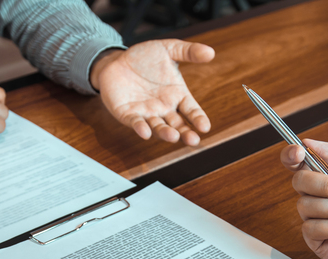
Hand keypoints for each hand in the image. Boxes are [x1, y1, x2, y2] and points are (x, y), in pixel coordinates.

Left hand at [90, 40, 213, 145]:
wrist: (116, 60)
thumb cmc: (144, 57)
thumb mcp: (169, 49)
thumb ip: (189, 52)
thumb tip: (211, 52)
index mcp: (177, 95)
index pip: (192, 111)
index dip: (198, 119)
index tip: (205, 127)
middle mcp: (164, 109)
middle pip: (178, 125)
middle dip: (186, 133)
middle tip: (193, 140)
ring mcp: (146, 114)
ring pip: (158, 127)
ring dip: (165, 133)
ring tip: (173, 136)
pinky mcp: (128, 115)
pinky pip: (136, 123)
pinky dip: (141, 128)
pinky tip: (145, 132)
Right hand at [281, 140, 327, 258]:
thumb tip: (310, 142)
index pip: (302, 162)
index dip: (293, 156)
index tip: (298, 153)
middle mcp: (325, 196)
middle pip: (299, 181)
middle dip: (324, 186)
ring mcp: (321, 219)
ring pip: (304, 205)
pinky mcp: (321, 242)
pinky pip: (310, 229)